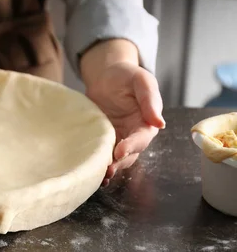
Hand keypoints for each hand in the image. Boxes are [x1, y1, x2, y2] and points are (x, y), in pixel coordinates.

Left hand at [80, 40, 164, 185]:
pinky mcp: (104, 139)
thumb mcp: (141, 80)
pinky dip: (99, 162)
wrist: (106, 76)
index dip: (132, 146)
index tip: (120, 151)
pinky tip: (90, 170)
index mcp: (147, 122)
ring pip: (117, 158)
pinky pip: (104, 153)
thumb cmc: (126, 76)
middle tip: (107, 170)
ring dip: (110, 167)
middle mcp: (134, 134)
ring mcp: (119, 138)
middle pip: (130, 154)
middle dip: (120, 163)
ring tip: (99, 175)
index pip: (142, 138)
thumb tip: (160, 122)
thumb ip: (150, 99)